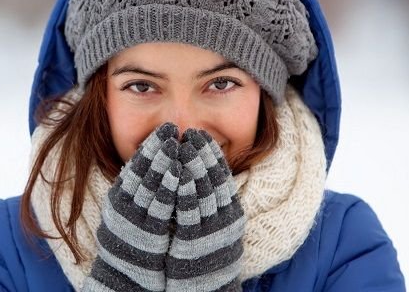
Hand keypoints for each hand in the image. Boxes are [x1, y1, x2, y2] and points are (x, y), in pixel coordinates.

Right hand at [82, 123, 181, 291]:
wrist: (125, 273)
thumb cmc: (131, 239)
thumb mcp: (128, 209)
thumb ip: (136, 188)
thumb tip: (148, 165)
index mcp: (120, 196)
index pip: (135, 165)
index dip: (150, 146)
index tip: (163, 130)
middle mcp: (124, 204)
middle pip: (141, 170)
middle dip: (157, 148)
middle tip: (170, 129)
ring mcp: (135, 217)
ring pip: (149, 184)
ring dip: (163, 163)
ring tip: (175, 144)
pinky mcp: (148, 231)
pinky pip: (159, 205)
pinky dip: (169, 187)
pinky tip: (179, 173)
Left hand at [165, 129, 244, 291]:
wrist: (203, 288)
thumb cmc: (205, 253)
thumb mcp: (213, 223)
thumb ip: (210, 200)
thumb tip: (201, 172)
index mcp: (229, 212)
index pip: (222, 176)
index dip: (212, 154)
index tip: (201, 135)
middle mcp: (224, 219)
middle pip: (214, 180)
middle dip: (203, 154)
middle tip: (193, 133)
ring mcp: (211, 230)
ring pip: (204, 192)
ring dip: (195, 167)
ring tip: (185, 146)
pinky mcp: (195, 242)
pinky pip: (191, 213)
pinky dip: (186, 192)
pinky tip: (179, 176)